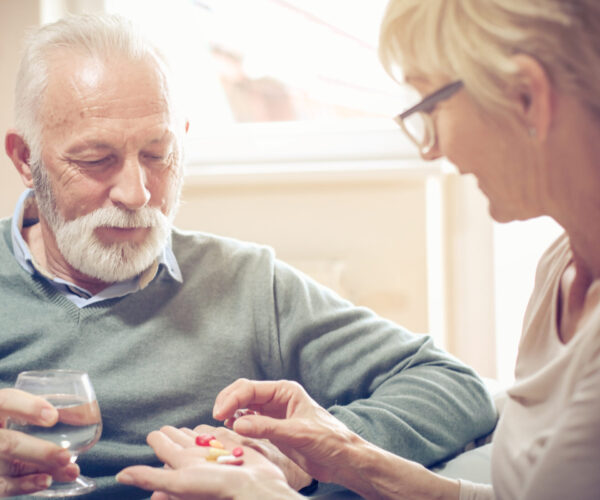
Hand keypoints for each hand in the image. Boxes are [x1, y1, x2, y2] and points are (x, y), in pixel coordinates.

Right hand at [0, 388, 79, 496]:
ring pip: (8, 466)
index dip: (28, 407)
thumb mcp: (14, 412)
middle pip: (8, 442)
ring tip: (70, 470)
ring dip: (42, 470)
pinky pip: (2, 486)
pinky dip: (25, 485)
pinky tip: (47, 480)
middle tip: (66, 456)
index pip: (4, 401)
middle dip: (40, 451)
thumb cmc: (9, 424)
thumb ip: (34, 411)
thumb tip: (82, 413)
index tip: (54, 416)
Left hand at [117, 426, 300, 499]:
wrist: (258, 490)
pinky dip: (215, 434)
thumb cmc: (218, 488)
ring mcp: (216, 456)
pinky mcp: (235, 452)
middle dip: (172, 436)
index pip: (165, 448)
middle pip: (181, 444)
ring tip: (184, 431)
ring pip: (199, 442)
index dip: (158, 440)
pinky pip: (221, 439)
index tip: (153, 434)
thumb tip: (120, 476)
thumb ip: (151, 477)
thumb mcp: (180, 483)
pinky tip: (213, 432)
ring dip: (191, 435)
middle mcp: (198, 460)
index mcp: (182, 466)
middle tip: (164, 429)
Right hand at [212, 379, 363, 483]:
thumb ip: (268, 428)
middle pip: (244, 393)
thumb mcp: (298, 433)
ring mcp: (273, 413)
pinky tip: (232, 431)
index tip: (219, 413)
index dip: (232, 398)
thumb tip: (236, 424)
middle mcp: (277, 398)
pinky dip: (237, 424)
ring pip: (243, 407)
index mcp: (285, 391)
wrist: (343, 459)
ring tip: (220, 425)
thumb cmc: (329, 440)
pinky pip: (248, 422)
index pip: (250, 388)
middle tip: (215, 418)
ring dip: (230, 413)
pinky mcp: (272, 428)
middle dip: (228, 402)